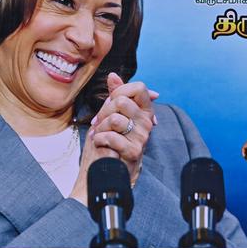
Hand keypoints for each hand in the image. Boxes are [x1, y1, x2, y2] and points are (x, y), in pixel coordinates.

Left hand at [70, 73, 156, 204]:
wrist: (105, 172)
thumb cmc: (109, 143)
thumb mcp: (111, 115)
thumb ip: (115, 95)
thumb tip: (113, 75)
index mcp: (144, 111)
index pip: (139, 87)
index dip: (119, 91)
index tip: (110, 104)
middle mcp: (147, 123)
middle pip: (121, 101)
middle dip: (103, 112)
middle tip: (99, 124)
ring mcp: (142, 137)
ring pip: (114, 118)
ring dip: (100, 128)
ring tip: (100, 136)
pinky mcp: (134, 151)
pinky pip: (111, 136)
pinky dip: (99, 140)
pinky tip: (101, 146)